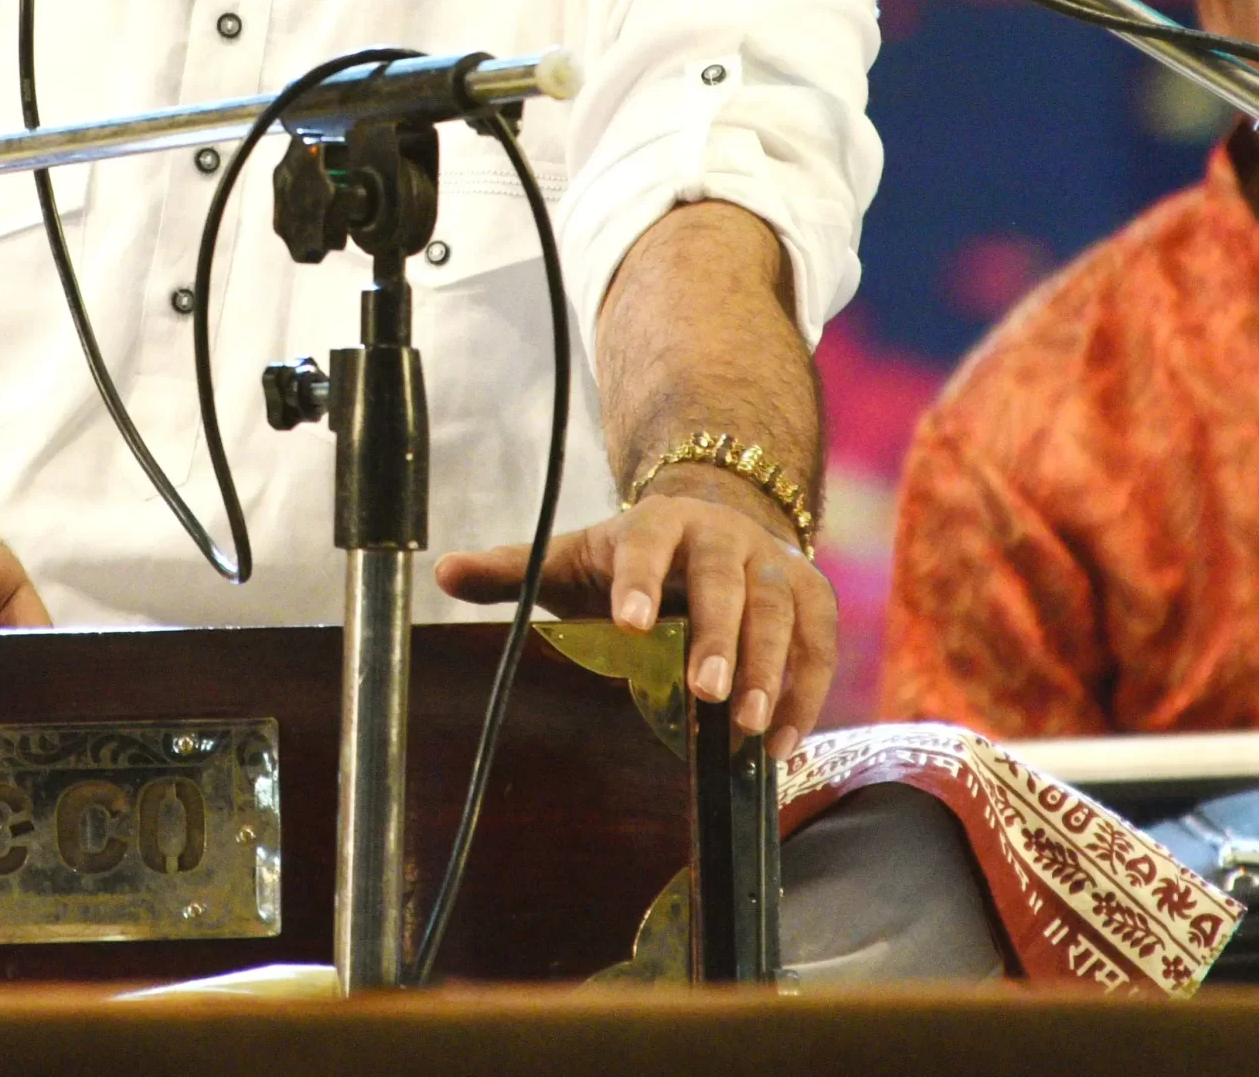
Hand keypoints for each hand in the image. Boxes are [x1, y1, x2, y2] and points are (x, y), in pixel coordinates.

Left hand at [433, 469, 834, 759]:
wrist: (717, 515)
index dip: (639, 578)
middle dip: (718, 635)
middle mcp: (721, 535)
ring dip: (769, 670)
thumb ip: (512, 569)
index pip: (646, 542)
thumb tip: (440, 571)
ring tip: (746, 730)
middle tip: (705, 694)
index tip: (627, 622)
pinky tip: (778, 744)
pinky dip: (806, 693)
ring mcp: (773, 563)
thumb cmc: (633, 555)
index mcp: (657, 520)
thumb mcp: (574, 557)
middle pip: (725, 579)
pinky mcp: (813, 597)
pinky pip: (819, 645)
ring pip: (781, 610)